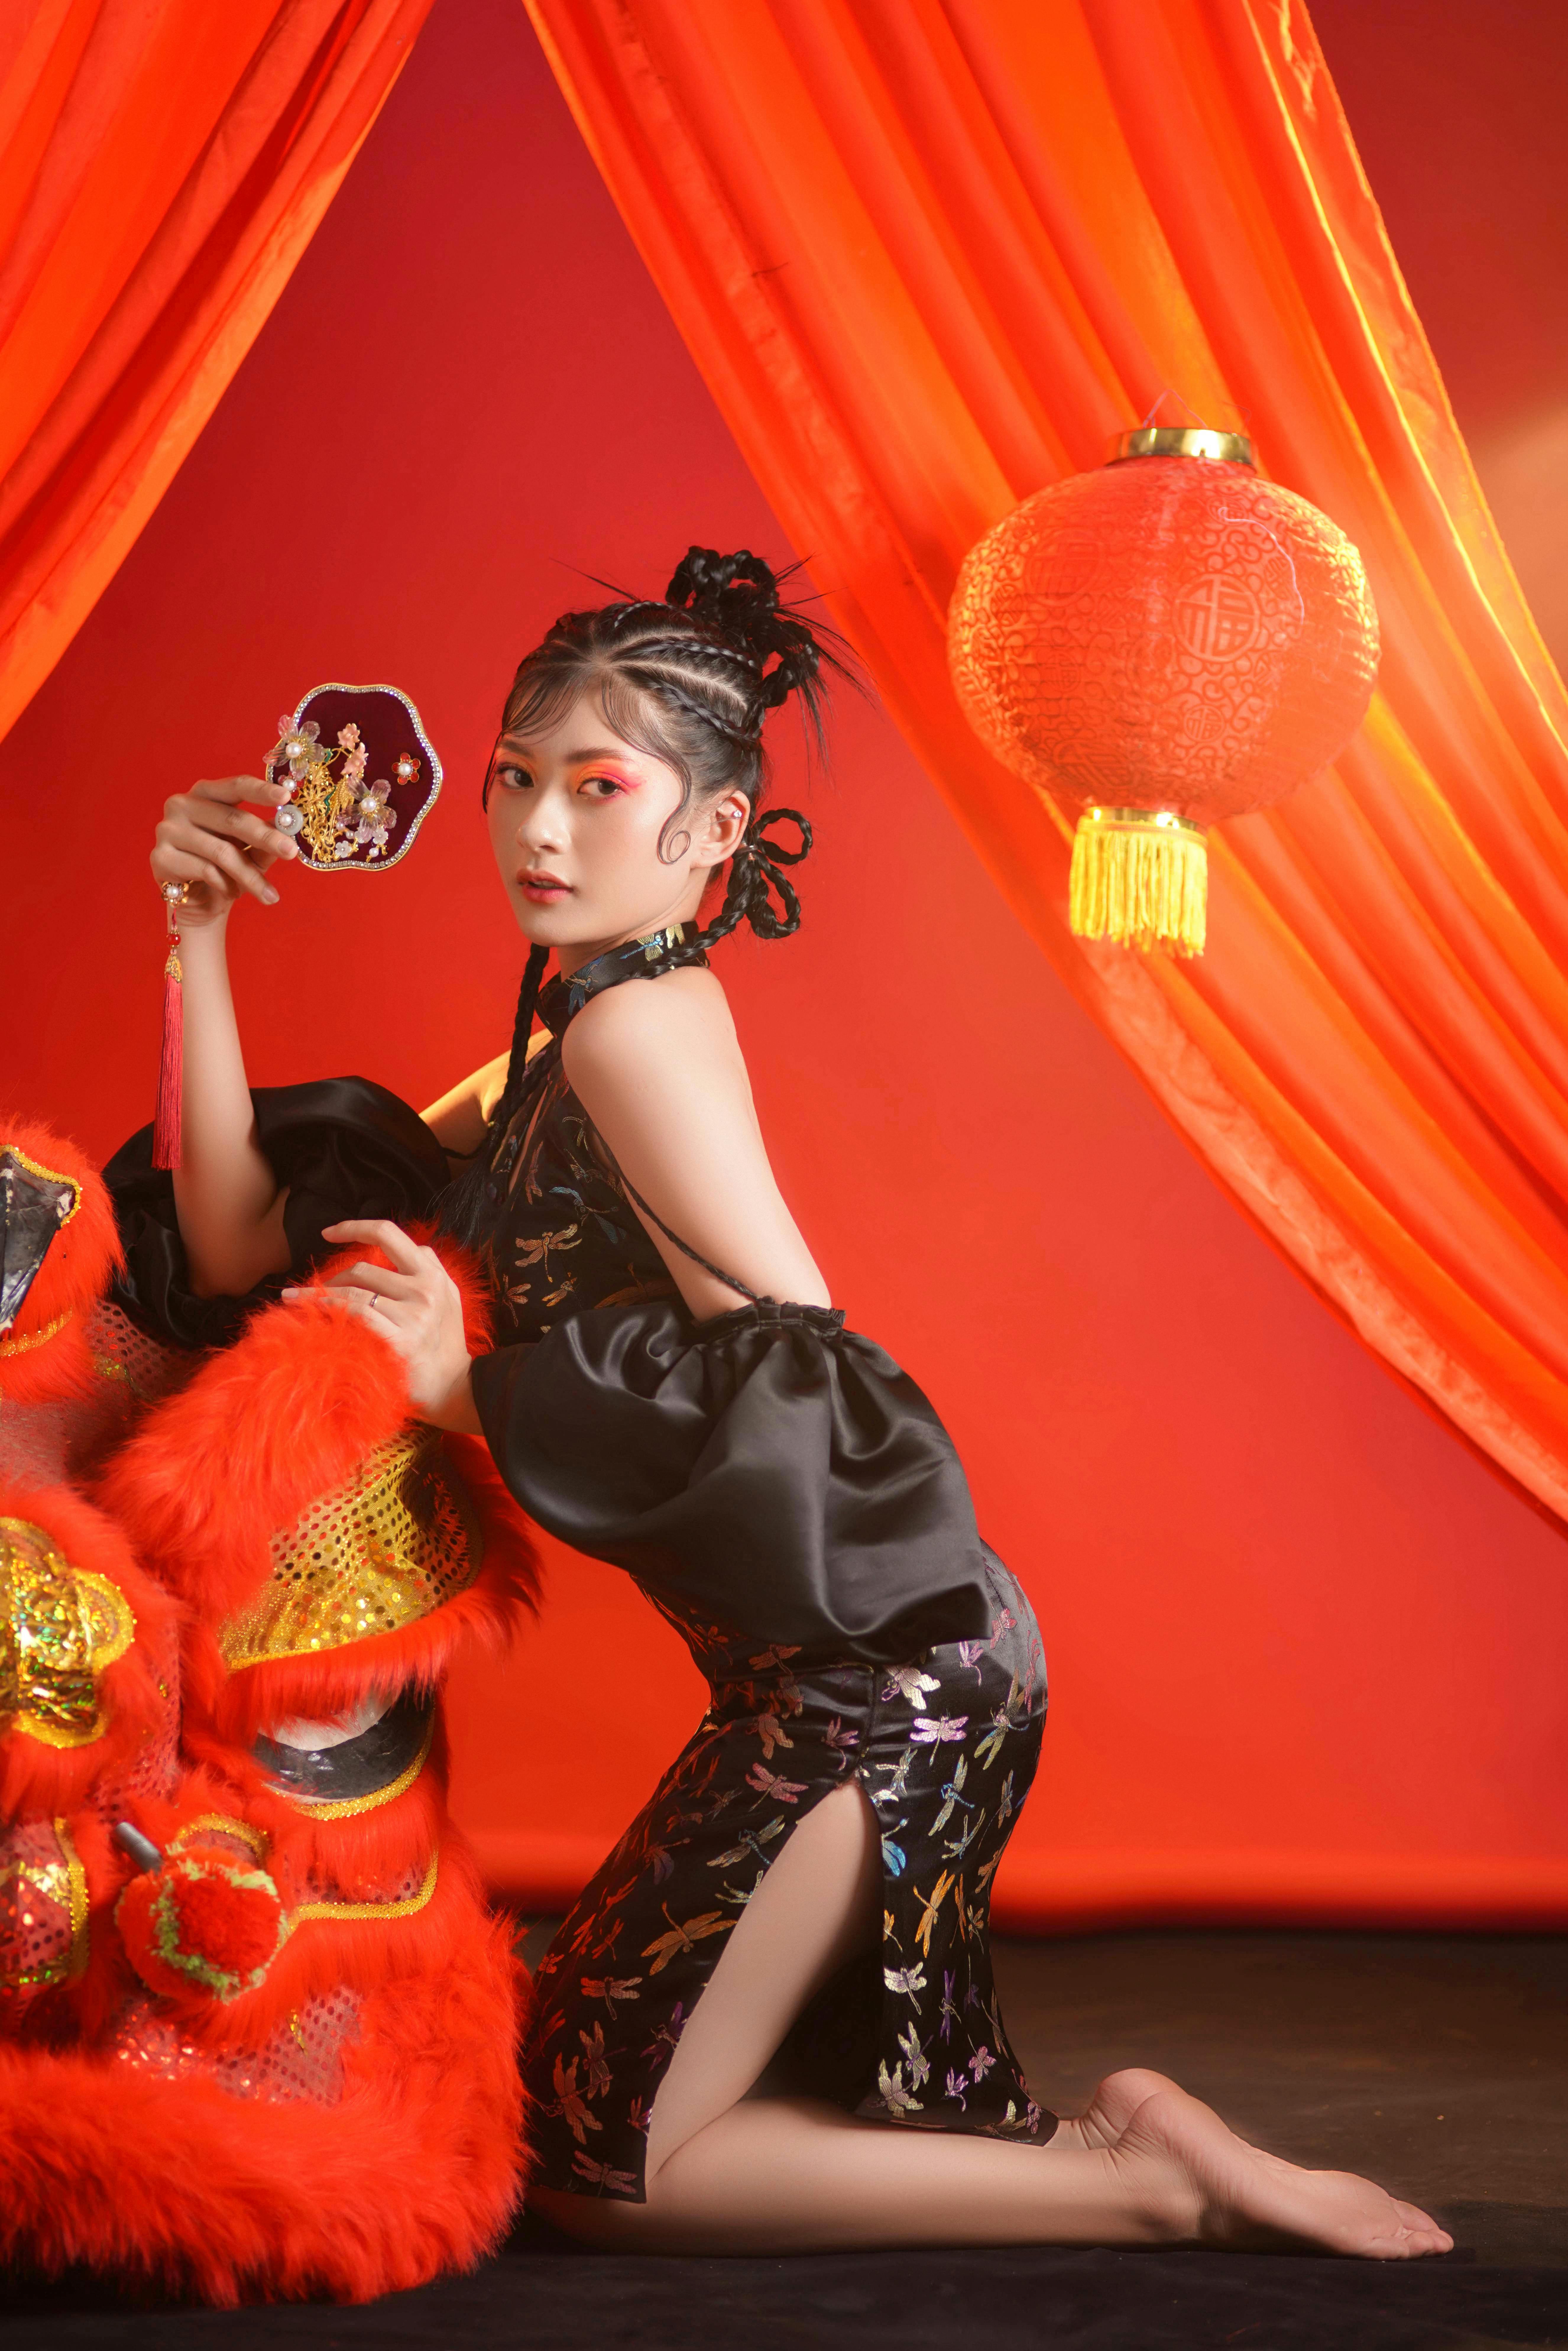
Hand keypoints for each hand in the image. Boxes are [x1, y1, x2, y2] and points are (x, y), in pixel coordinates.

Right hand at [151, 775, 299, 927]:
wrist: (199, 901)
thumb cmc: (226, 868)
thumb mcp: (251, 851)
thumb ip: (265, 837)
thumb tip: (286, 825)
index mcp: (205, 794)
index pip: (235, 785)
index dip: (261, 790)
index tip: (285, 796)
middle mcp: (182, 805)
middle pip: (232, 819)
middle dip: (265, 838)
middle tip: (291, 852)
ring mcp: (167, 829)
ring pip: (221, 852)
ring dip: (250, 876)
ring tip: (269, 895)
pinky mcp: (161, 857)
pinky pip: (204, 870)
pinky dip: (225, 885)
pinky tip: (231, 893)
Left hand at [283, 1220, 480, 1430]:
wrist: (453, 1387)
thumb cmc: (445, 1343)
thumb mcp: (448, 1298)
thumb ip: (429, 1269)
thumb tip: (405, 1248)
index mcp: (433, 1275)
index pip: (389, 1234)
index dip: (354, 1227)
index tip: (328, 1232)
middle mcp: (424, 1290)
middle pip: (364, 1268)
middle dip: (334, 1277)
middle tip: (317, 1291)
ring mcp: (413, 1315)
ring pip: (354, 1290)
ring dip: (318, 1293)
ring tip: (294, 1298)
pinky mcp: (399, 1339)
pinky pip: (355, 1313)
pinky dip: (329, 1308)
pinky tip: (311, 1311)